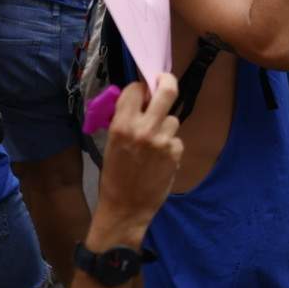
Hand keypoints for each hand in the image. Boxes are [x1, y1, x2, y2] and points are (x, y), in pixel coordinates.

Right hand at [90, 74, 182, 246]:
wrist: (125, 207)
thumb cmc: (114, 176)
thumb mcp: (112, 143)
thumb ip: (126, 120)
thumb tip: (141, 99)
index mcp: (121, 124)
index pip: (136, 89)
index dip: (139, 89)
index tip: (143, 91)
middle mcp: (144, 128)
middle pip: (168, 91)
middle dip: (168, 81)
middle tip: (166, 80)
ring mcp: (162, 139)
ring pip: (173, 118)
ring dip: (165, 126)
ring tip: (153, 145)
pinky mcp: (175, 151)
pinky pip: (176, 139)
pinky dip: (170, 145)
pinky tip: (159, 159)